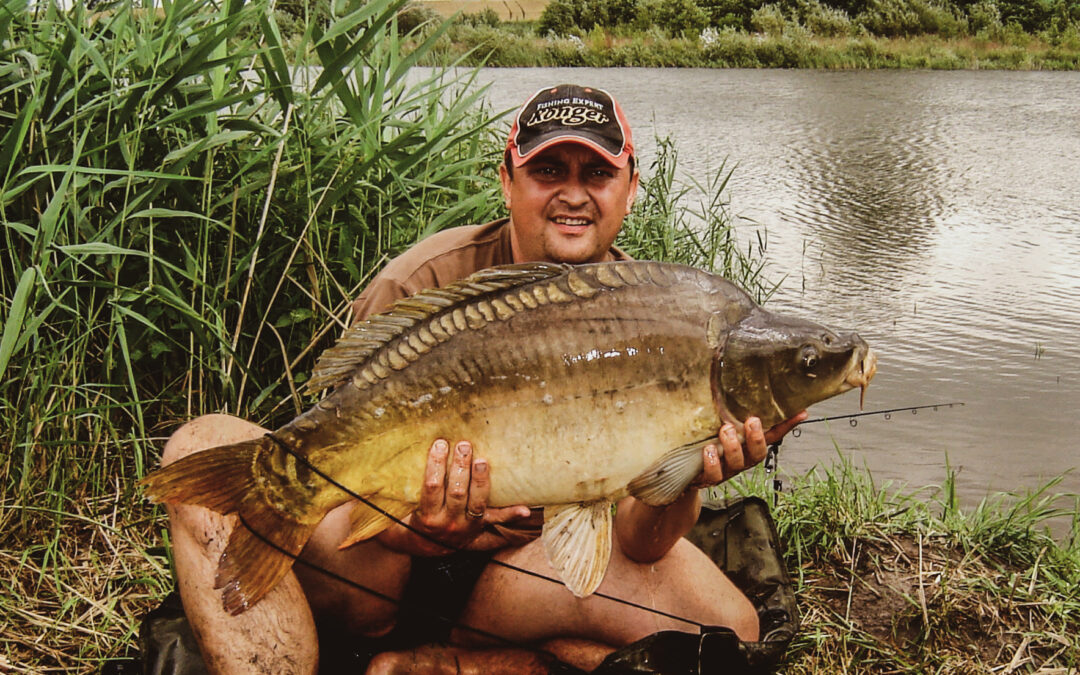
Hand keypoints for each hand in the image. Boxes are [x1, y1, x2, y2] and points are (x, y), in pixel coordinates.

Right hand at [406, 439, 531, 554]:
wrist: (423, 546)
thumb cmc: (412, 517)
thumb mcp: (403, 506)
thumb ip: (402, 487)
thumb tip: (393, 460)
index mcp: (428, 516)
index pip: (432, 487)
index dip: (435, 465)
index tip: (439, 444)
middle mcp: (448, 523)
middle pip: (457, 492)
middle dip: (460, 467)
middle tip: (463, 445)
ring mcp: (467, 525)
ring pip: (476, 502)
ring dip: (481, 480)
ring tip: (482, 460)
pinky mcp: (480, 526)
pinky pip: (497, 519)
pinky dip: (511, 514)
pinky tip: (525, 509)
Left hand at [690, 411, 807, 488]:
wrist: (684, 474)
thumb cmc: (705, 443)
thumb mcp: (717, 423)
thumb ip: (725, 407)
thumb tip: (723, 375)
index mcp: (747, 445)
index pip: (772, 434)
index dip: (786, 425)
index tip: (799, 412)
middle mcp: (740, 458)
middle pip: (758, 452)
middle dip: (757, 437)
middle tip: (752, 421)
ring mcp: (726, 469)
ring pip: (738, 463)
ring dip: (734, 446)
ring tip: (725, 430)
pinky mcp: (709, 477)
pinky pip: (715, 474)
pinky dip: (713, 462)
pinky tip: (709, 450)